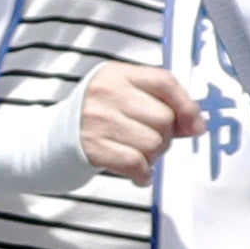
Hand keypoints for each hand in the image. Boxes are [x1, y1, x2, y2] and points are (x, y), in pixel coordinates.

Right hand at [74, 60, 202, 184]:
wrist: (52, 139)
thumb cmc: (96, 117)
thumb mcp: (124, 96)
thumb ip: (161, 104)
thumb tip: (197, 124)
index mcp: (117, 74)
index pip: (164, 82)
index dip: (187, 105)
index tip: (196, 124)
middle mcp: (106, 93)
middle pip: (163, 117)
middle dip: (166, 136)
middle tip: (151, 140)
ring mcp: (98, 120)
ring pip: (153, 143)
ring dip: (153, 156)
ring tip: (139, 153)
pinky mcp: (93, 148)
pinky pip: (136, 163)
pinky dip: (143, 173)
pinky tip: (137, 171)